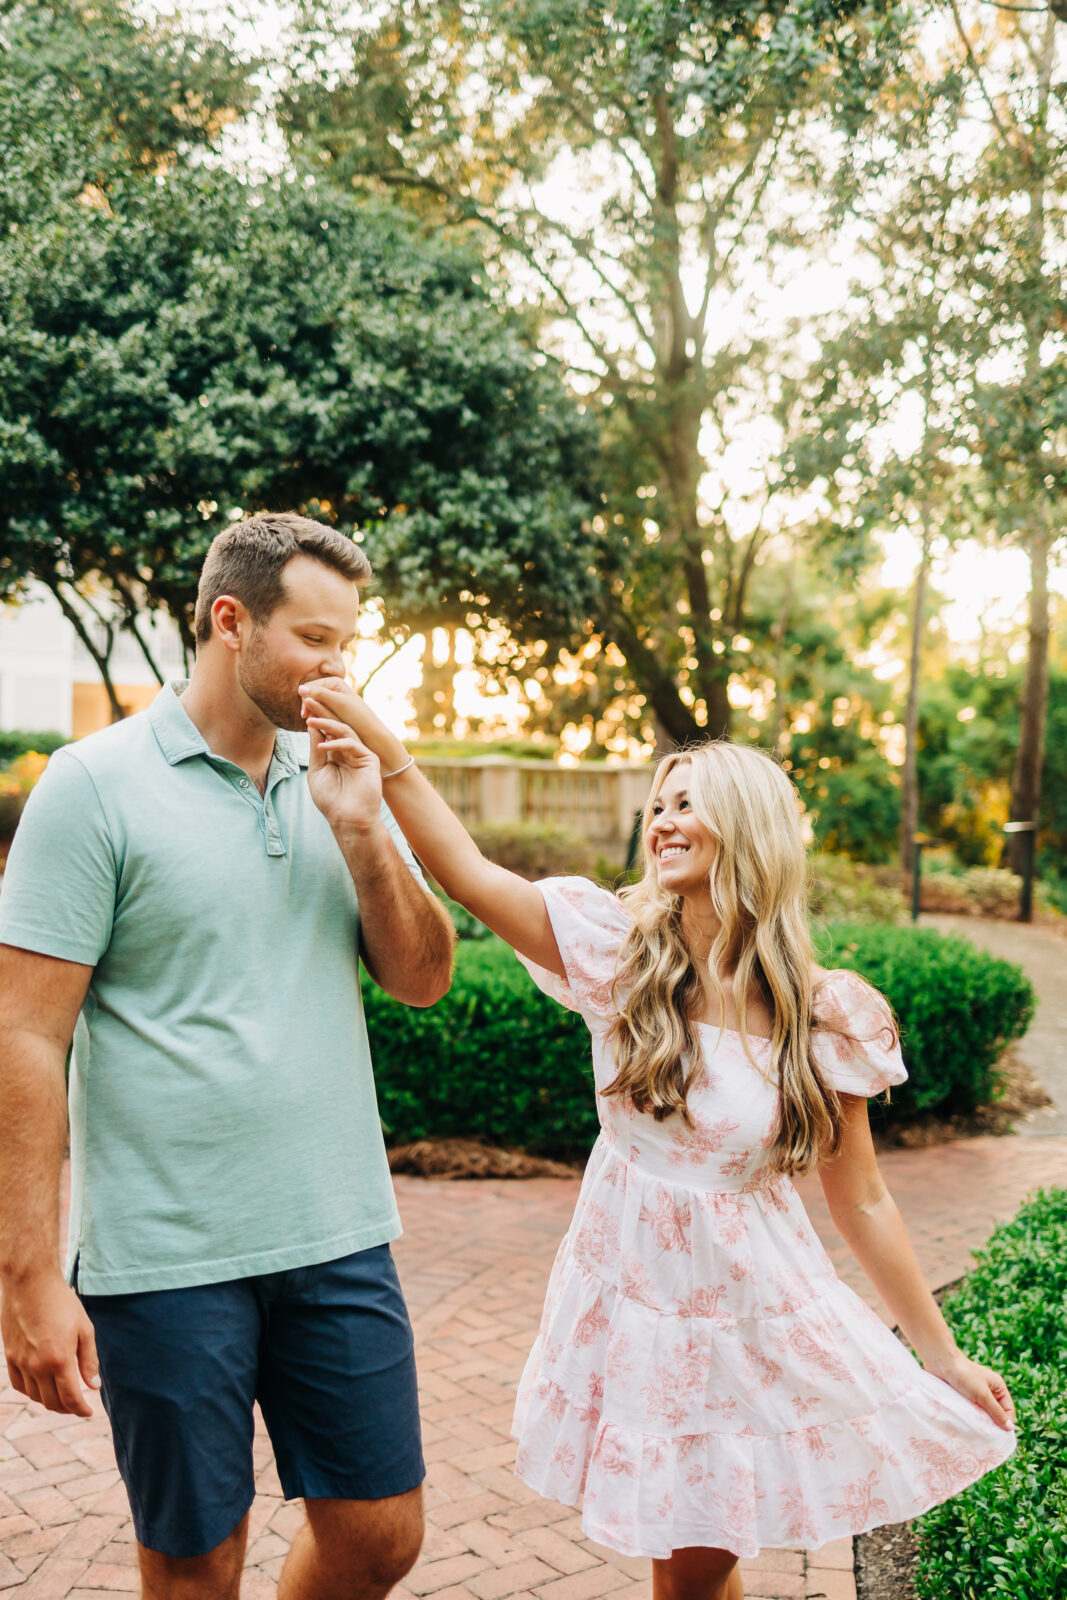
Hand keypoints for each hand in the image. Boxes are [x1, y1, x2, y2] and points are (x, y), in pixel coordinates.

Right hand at [2, 1271, 99, 1416]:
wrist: (30, 1284)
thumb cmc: (62, 1302)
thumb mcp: (84, 1328)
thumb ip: (88, 1360)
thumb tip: (93, 1386)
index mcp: (60, 1360)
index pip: (70, 1397)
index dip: (81, 1409)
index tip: (88, 1412)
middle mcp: (38, 1366)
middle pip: (52, 1402)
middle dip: (67, 1408)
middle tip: (77, 1405)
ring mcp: (21, 1363)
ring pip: (35, 1396)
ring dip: (49, 1401)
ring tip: (62, 1397)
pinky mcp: (10, 1356)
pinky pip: (19, 1385)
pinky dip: (31, 1392)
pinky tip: (41, 1387)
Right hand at [299, 677, 376, 742]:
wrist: (370, 731)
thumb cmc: (356, 717)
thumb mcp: (338, 704)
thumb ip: (320, 695)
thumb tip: (300, 688)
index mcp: (334, 681)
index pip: (308, 687)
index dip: (305, 700)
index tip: (305, 715)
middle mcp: (332, 686)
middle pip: (310, 695)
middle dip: (308, 707)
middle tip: (308, 722)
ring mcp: (332, 697)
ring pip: (313, 704)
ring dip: (313, 713)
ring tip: (315, 725)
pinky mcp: (333, 707)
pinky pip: (319, 711)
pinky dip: (317, 718)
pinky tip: (320, 726)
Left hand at [301, 702, 384, 833]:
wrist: (347, 819)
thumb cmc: (331, 800)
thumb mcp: (317, 771)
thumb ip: (316, 749)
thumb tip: (312, 726)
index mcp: (337, 753)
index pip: (327, 731)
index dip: (316, 718)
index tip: (302, 707)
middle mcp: (350, 751)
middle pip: (336, 726)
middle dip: (322, 712)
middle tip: (308, 699)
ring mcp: (360, 754)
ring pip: (345, 731)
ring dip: (328, 723)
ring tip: (311, 719)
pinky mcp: (370, 759)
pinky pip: (353, 744)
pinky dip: (337, 742)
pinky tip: (323, 745)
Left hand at [924, 1349, 1015, 1431]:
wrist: (940, 1363)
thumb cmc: (965, 1375)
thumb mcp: (983, 1395)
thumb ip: (996, 1411)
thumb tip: (1010, 1428)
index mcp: (998, 1387)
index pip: (1008, 1409)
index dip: (1006, 1422)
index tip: (1001, 1436)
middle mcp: (988, 1391)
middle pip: (995, 1413)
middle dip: (993, 1424)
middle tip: (989, 1438)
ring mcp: (975, 1394)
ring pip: (983, 1414)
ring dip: (981, 1422)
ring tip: (978, 1434)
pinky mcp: (964, 1397)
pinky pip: (972, 1411)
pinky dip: (971, 1418)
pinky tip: (969, 1427)